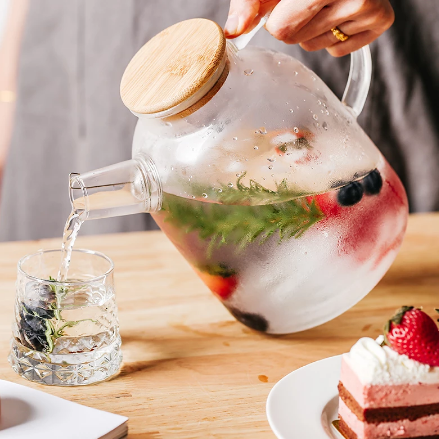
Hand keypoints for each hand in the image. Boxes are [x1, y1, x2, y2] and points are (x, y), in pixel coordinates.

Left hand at [224, 0, 393, 56]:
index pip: (282, 29)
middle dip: (292, 24)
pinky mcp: (380, 20)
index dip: (275, 18)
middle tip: (303, 1)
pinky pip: (339, 50)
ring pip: (316, 46)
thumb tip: (233, 32)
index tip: (283, 4)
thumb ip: (249, 2)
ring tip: (321, 3)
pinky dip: (332, 38)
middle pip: (296, 40)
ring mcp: (370, 7)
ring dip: (311, 30)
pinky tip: (337, 13)